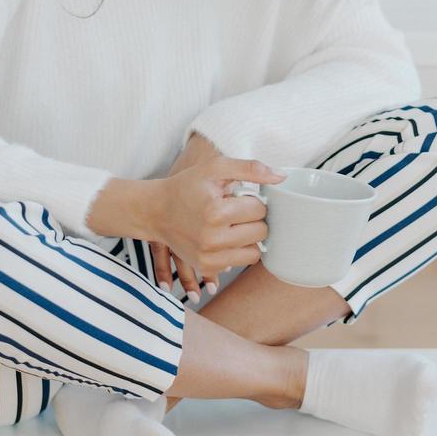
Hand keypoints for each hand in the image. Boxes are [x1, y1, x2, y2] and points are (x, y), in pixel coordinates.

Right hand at [152, 144, 283, 300]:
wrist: (155, 210)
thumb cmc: (186, 186)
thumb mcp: (215, 168)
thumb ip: (251, 168)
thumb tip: (281, 177)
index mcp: (216, 211)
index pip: (260, 210)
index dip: (253, 201)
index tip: (238, 198)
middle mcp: (212, 238)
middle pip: (260, 233)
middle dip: (253, 220)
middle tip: (236, 212)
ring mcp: (208, 257)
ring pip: (254, 253)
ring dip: (249, 238)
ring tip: (233, 225)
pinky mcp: (205, 267)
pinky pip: (238, 263)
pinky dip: (237, 251)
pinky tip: (225, 238)